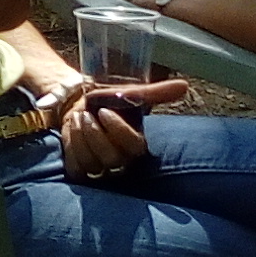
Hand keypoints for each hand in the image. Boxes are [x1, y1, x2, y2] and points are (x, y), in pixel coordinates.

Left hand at [53, 79, 192, 178]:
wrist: (83, 105)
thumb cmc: (112, 102)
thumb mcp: (134, 94)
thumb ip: (159, 93)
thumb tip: (184, 85)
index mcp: (137, 145)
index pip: (133, 147)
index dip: (117, 130)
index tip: (104, 111)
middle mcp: (121, 162)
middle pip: (111, 159)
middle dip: (95, 134)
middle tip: (87, 114)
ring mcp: (100, 169)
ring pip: (91, 163)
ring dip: (81, 137)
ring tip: (78, 118)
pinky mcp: (81, 171)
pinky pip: (75, 168)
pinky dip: (71, 147)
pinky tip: (72, 131)